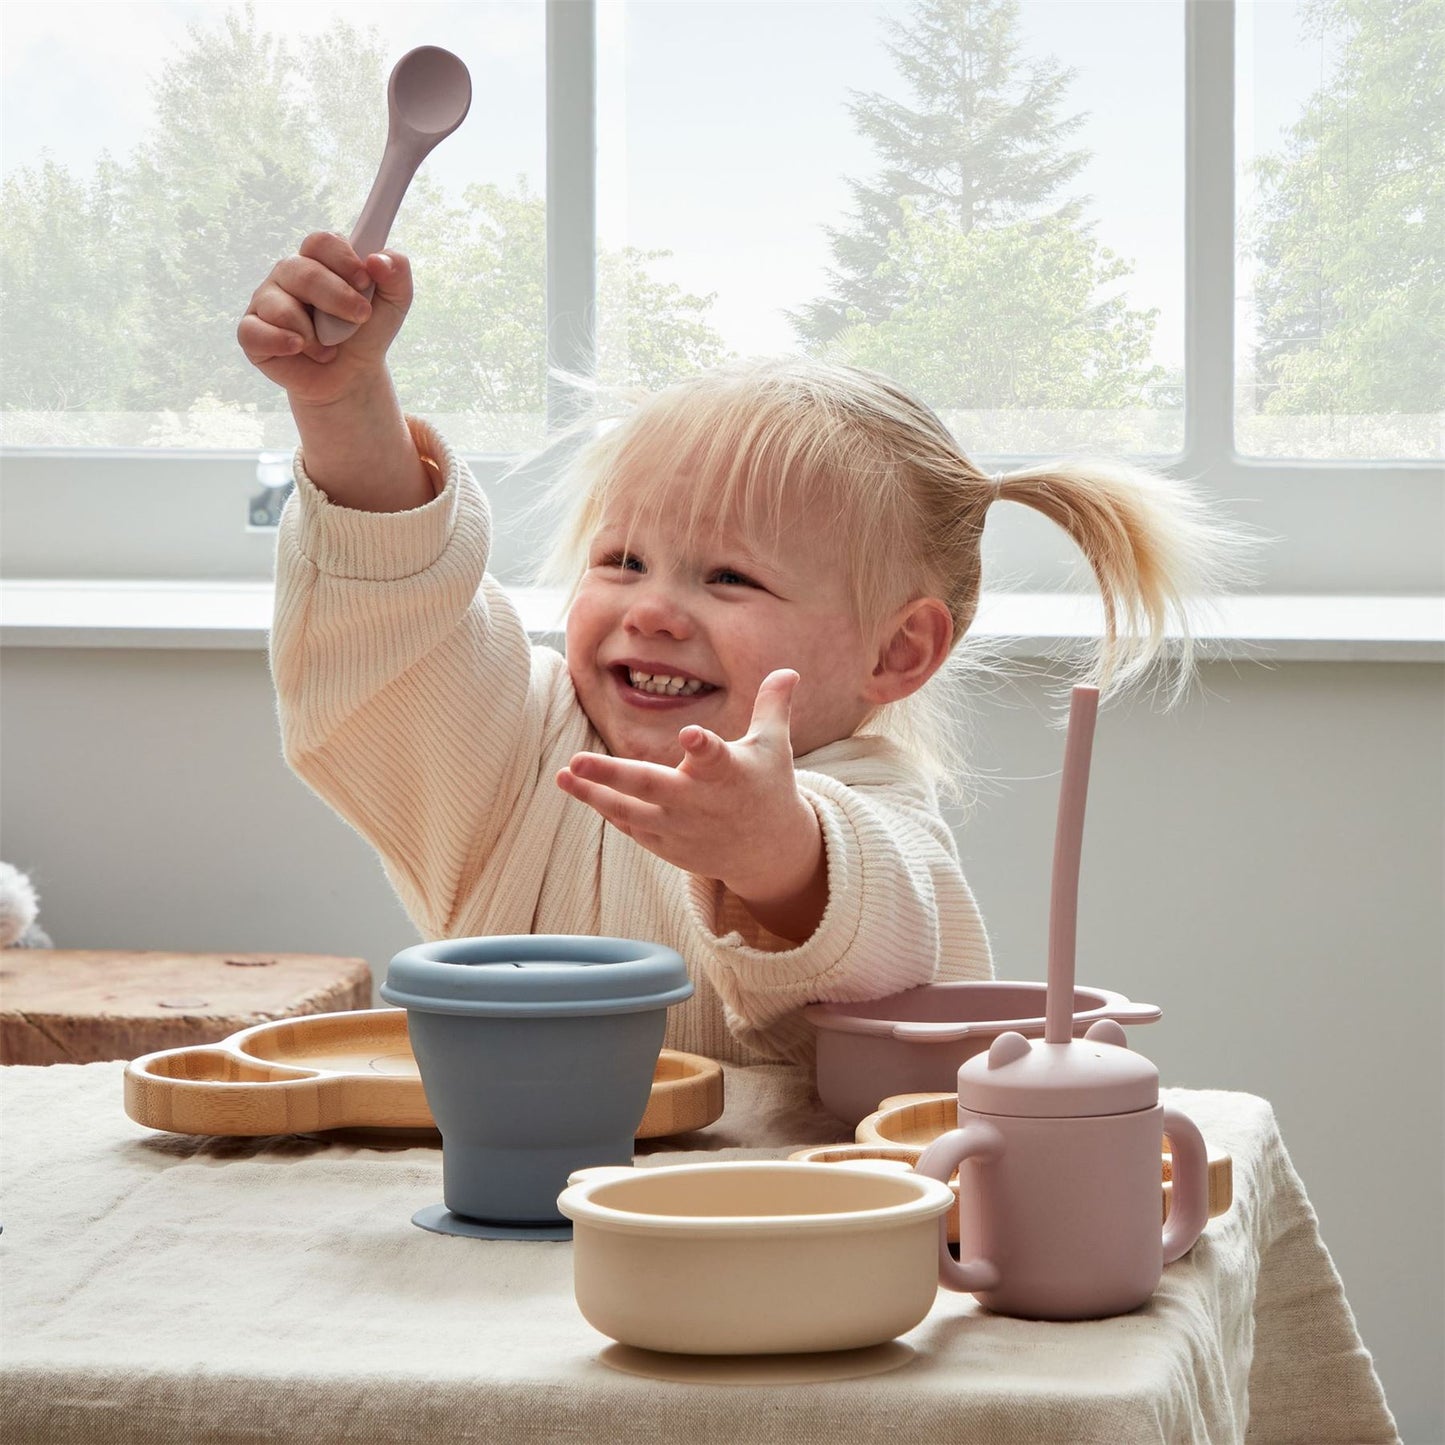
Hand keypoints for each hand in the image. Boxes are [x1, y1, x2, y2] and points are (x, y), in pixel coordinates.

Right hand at [236, 232, 412, 407]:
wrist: (351, 378)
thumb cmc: (365, 334)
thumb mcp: (394, 304)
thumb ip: (396, 273)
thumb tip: (377, 259)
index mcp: (319, 261)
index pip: (320, 242)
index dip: (343, 259)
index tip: (365, 281)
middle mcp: (289, 275)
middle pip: (301, 270)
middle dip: (337, 296)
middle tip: (361, 316)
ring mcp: (267, 302)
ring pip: (280, 305)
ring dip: (314, 333)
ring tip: (329, 348)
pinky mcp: (252, 333)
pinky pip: (255, 331)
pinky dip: (281, 341)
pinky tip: (299, 348)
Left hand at [556, 670, 827, 940]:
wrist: (768, 851)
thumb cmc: (767, 786)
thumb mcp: (774, 746)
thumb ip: (772, 706)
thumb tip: (789, 670)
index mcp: (730, 773)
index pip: (715, 757)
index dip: (702, 747)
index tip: (689, 735)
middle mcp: (701, 803)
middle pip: (652, 787)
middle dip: (613, 775)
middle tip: (576, 760)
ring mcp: (681, 828)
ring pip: (630, 812)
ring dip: (593, 794)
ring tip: (562, 776)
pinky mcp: (668, 845)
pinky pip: (631, 826)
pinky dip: (607, 810)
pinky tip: (580, 789)